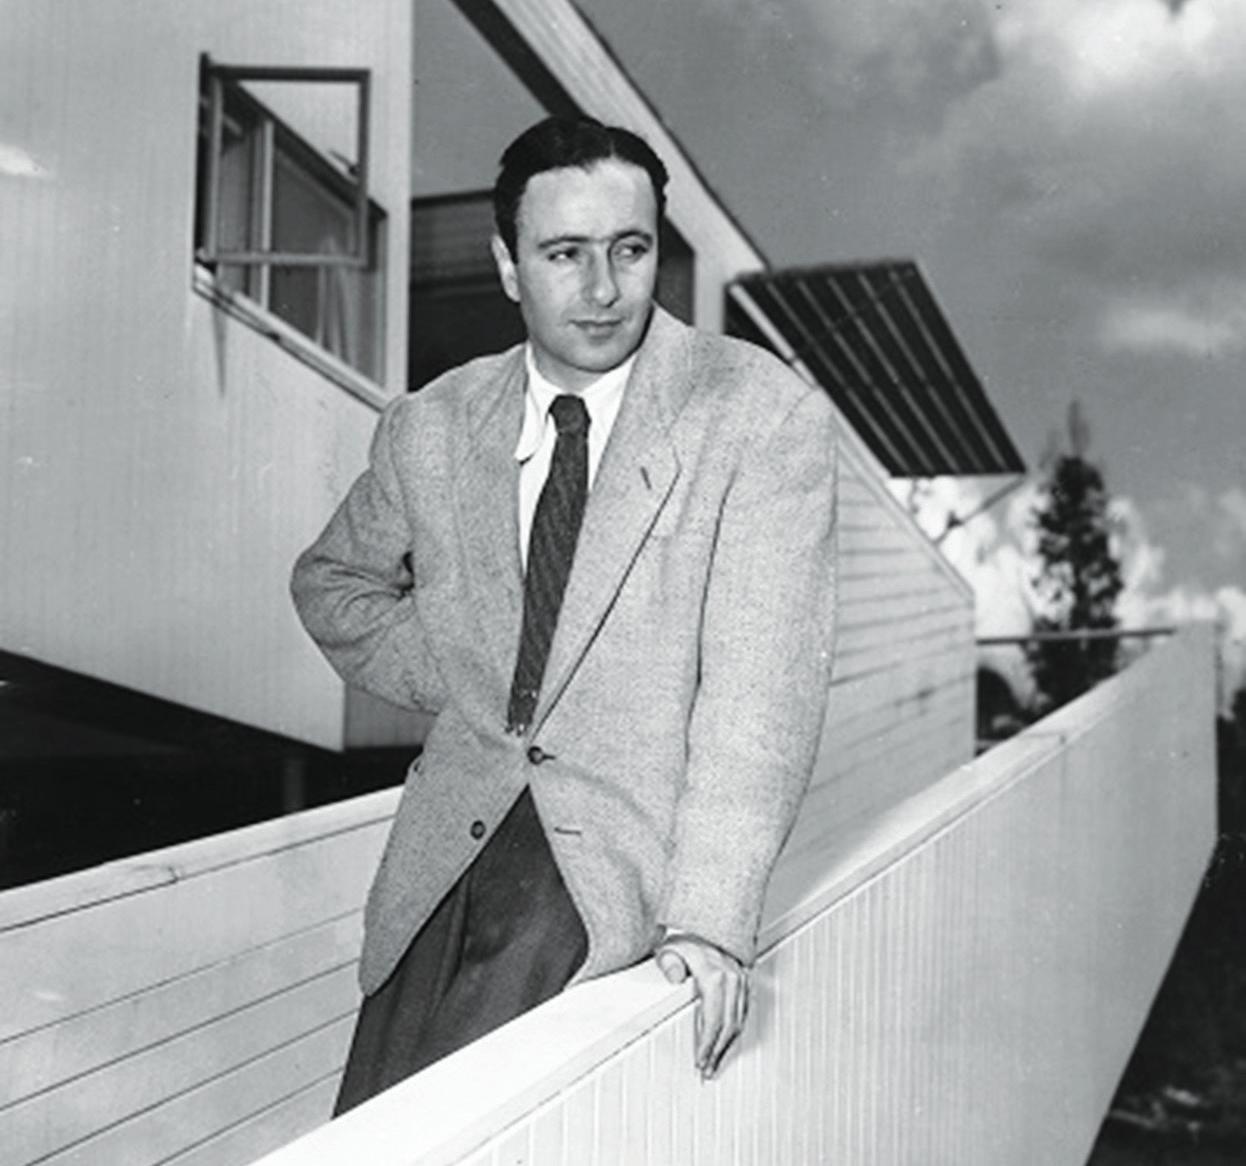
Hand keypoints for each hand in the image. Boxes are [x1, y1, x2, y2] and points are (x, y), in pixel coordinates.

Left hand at [655, 933, 748, 1078]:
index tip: (700, 1060)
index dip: (707, 1044)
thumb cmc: (689, 938)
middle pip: (728, 1026)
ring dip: (728, 1045)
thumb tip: (674, 976)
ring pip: (739, 1021)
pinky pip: (744, 1011)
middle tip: (707, 1069)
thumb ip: (669, 962)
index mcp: (715, 975)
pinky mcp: (745, 980)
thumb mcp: (671, 947)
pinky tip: (727, 1041)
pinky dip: (736, 1030)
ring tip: (716, 1062)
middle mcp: (732, 979)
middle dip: (717, 1052)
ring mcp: (741, 980)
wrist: (709, 923)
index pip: (713, 1019)